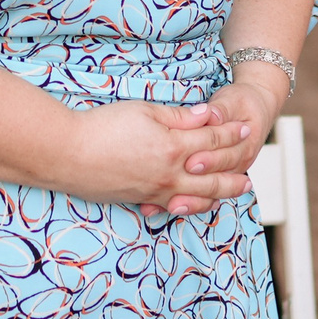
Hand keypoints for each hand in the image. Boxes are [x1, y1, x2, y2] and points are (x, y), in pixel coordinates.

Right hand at [62, 100, 254, 213]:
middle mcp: (169, 173)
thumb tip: (207, 116)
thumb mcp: (143, 110)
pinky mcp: (139, 199)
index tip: (247, 129)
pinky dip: (192, 207)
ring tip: (236, 192)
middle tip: (251, 174)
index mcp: (173, 146)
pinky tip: (196, 206)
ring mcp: (155, 190)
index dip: (231, 133)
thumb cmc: (101, 126)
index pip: (212, 139)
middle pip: (213, 175)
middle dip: (234, 172)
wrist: (66, 154)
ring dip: (221, 194)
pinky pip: (173, 207)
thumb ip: (179, 116)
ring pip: (198, 196)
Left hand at [177, 70, 288, 202]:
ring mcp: (230, 173)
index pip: (227, 155)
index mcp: (245, 144)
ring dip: (192, 200)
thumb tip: (211, 114)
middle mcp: (239, 162)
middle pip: (218, 177)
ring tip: (173, 206)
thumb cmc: (241, 103)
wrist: (255, 111)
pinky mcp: (218, 178)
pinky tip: (170, 208)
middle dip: (197, 183)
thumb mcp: (233, 100)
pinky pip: (204, 196)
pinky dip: (188, 203)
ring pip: (212, 192)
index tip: (190, 162)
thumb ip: (220, 109)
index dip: (208, 160)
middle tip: (174, 187)